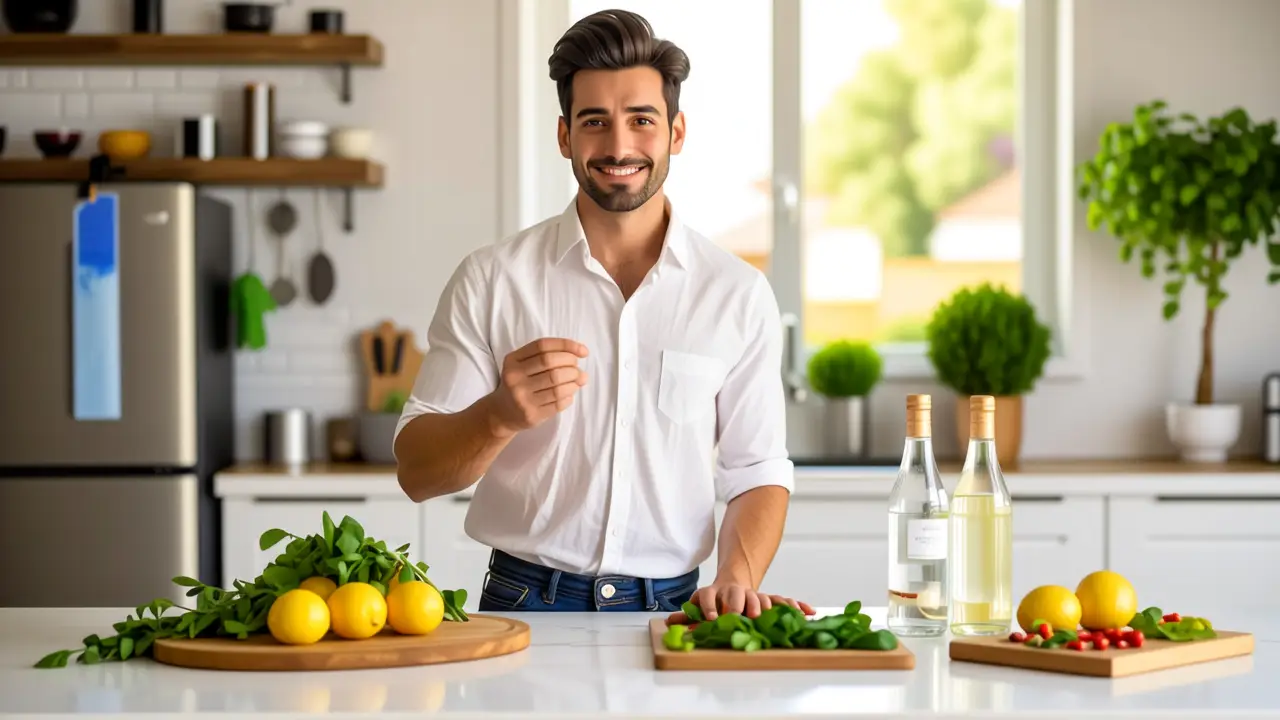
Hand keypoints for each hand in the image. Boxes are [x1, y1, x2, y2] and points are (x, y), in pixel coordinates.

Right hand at [487, 337, 587, 437]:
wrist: (501, 413)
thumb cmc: (520, 383)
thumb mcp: (523, 364)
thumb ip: (548, 355)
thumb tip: (582, 355)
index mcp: (512, 360)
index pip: (543, 346)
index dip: (566, 345)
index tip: (583, 351)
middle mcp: (514, 378)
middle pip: (550, 363)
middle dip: (571, 364)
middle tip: (576, 368)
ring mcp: (522, 398)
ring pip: (557, 385)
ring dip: (574, 381)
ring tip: (577, 381)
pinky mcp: (531, 415)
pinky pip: (558, 403)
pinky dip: (569, 396)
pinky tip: (569, 393)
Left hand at [664, 581, 815, 624]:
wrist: (733, 583)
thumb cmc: (716, 600)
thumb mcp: (700, 605)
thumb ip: (687, 615)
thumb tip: (669, 624)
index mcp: (716, 594)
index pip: (709, 597)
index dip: (708, 607)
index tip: (711, 618)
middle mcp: (735, 592)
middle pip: (737, 596)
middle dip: (740, 605)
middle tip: (745, 615)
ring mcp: (753, 595)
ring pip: (761, 598)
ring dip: (766, 605)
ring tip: (769, 614)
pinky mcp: (770, 600)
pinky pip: (785, 602)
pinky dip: (797, 605)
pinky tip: (808, 611)